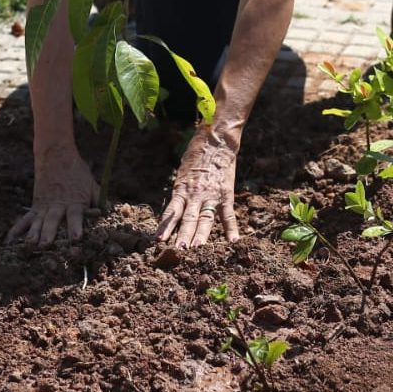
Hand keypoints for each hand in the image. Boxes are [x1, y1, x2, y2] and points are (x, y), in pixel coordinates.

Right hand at [6, 146, 96, 245]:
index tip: (76, 238)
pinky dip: (18, 229)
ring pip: (38, 221)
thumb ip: (100, 200)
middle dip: (49, 233)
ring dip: (34, 233)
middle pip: (53, 221)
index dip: (76, 227)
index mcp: (74, 201)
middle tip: (46, 245)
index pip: (75, 216)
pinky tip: (11, 241)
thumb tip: (113, 213)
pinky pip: (25, 219)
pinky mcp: (36, 205)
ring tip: (29, 244)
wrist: (56, 154)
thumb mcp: (92, 184)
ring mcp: (45, 206)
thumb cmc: (77, 172)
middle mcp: (58, 205)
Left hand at [155, 129, 240, 247]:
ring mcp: (211, 195)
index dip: (166, 227)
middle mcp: (195, 194)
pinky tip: (233, 242)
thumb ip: (180, 192)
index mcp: (182, 189)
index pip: (172, 212)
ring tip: (197, 249)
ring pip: (205, 219)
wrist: (216, 141)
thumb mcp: (183, 173)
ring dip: (201, 235)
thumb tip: (175, 210)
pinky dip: (231, 229)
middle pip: (188, 219)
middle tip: (178, 251)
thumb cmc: (196, 156)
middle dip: (183, 236)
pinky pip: (228, 215)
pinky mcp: (226, 194)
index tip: (159, 241)